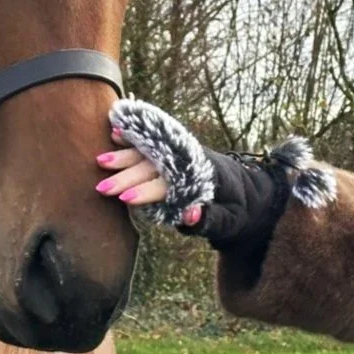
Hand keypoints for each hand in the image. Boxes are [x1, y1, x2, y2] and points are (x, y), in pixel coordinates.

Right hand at [100, 100, 335, 253]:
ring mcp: (184, 154)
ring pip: (151, 153)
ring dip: (125, 156)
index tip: (125, 200)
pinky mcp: (179, 153)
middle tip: (102, 188)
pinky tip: (115, 132)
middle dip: (127, 176)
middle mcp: (192, 161)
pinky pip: (155, 142)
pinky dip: (135, 137)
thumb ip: (209, 220)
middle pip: (155, 167)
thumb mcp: (230, 222)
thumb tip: (188, 214)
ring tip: (100, 161)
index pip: (171, 184)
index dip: (148, 192)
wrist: (253, 193)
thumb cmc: (239, 211)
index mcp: (205, 177)